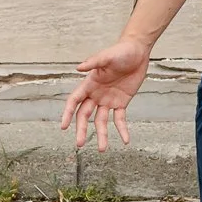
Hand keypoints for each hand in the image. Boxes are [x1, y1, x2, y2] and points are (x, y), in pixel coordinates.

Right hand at [60, 37, 150, 151]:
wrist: (138, 51)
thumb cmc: (120, 51)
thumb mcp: (107, 56)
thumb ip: (94, 62)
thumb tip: (79, 67)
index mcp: (89, 84)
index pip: (74, 101)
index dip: (67, 113)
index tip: (63, 127)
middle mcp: (96, 95)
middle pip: (85, 116)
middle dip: (82, 130)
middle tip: (80, 144)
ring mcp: (108, 100)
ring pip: (101, 121)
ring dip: (101, 135)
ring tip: (102, 149)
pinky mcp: (121, 102)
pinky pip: (120, 119)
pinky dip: (122, 130)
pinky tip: (125, 140)